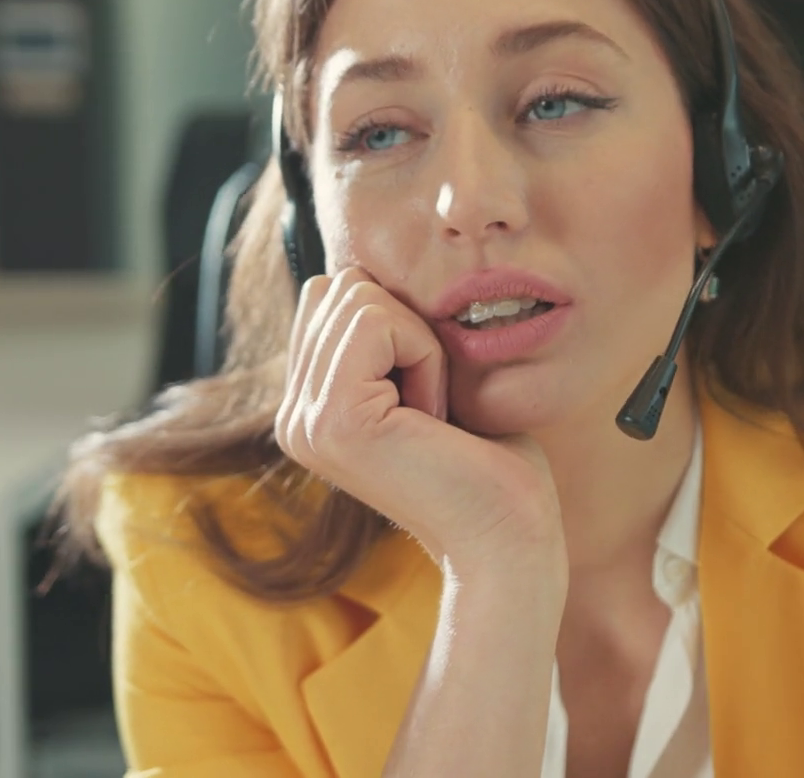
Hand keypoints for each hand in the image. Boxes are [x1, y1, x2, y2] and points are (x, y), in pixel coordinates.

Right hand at [273, 267, 564, 571]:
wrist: (509, 537)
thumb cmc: (489, 461)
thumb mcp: (422, 380)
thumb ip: (383, 334)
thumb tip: (360, 267)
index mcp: (309, 408)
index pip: (331, 293)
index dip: (400, 322)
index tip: (427, 396)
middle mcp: (294, 417)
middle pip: (341, 286)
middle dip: (407, 328)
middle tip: (431, 407)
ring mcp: (304, 421)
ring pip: (358, 296)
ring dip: (420, 344)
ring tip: (431, 414)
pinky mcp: (333, 419)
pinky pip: (378, 322)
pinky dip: (425, 355)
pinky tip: (433, 416)